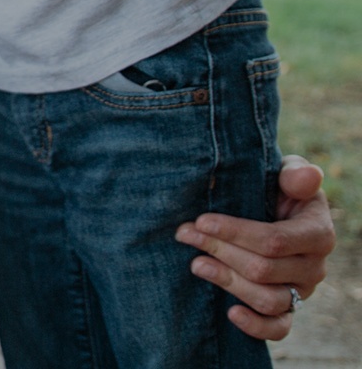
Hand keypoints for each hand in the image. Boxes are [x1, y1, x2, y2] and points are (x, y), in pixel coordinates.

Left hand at [176, 157, 335, 339]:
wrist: (273, 210)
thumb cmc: (277, 189)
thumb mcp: (287, 174)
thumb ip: (296, 174)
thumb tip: (306, 177)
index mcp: (318, 233)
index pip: (274, 240)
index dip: (235, 232)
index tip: (201, 220)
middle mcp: (314, 266)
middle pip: (264, 269)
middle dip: (219, 250)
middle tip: (185, 234)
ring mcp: (301, 290)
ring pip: (267, 299)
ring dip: (227, 282)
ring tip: (195, 264)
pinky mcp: (289, 308)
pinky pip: (279, 328)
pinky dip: (256, 326)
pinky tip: (229, 313)